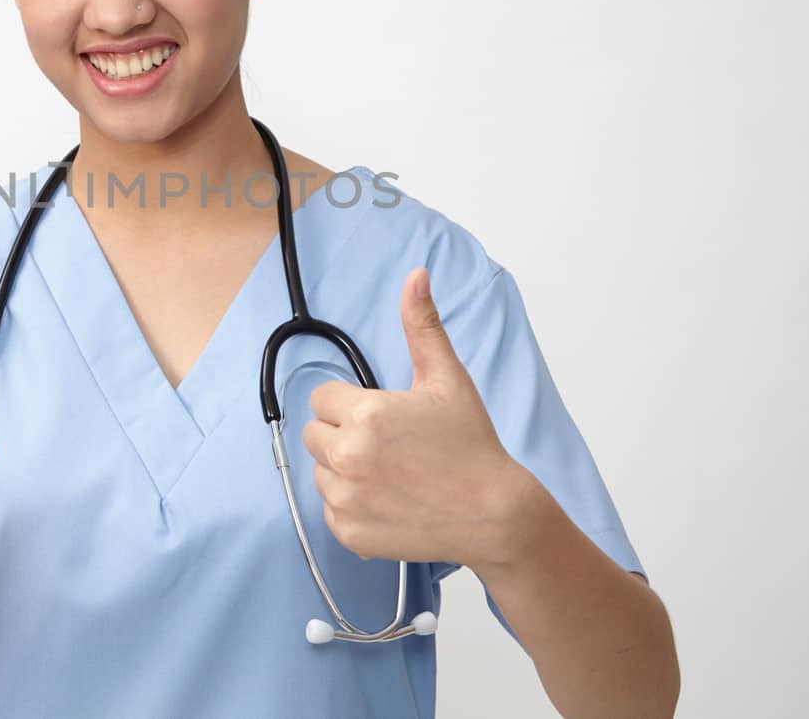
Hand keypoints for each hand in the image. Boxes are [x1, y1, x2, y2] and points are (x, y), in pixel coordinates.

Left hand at [300, 267, 521, 567]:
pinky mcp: (349, 533)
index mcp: (365, 414)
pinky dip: (351, 506)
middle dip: (343, 433)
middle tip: (388, 445)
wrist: (494, 514)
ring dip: (344, 470)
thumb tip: (416, 277)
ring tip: (391, 473)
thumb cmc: (472, 446)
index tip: (382, 416)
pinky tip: (388, 500)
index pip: (322, 397)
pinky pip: (330, 509)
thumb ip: (422, 326)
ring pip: (320, 471)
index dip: (350, 403)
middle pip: (314, 433)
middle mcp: (348, 456)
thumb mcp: (447, 379)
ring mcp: (346, 498)